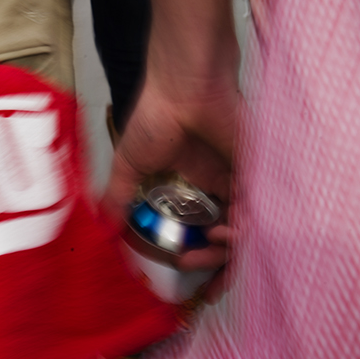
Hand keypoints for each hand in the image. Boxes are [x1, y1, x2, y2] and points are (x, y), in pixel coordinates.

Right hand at [102, 0, 239, 286]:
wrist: (183, 84)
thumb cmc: (157, 113)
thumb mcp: (130, 164)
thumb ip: (118, 198)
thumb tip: (101, 229)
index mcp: (199, 185)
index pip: (210, 232)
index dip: (204, 258)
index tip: (186, 272)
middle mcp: (224, 185)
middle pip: (232, 239)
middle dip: (218, 265)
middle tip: (194, 274)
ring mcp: (241, 178)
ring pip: (247, 230)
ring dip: (228, 251)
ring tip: (204, 250)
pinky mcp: (255, 172)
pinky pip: (258, 212)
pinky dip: (243, 230)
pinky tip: (221, 233)